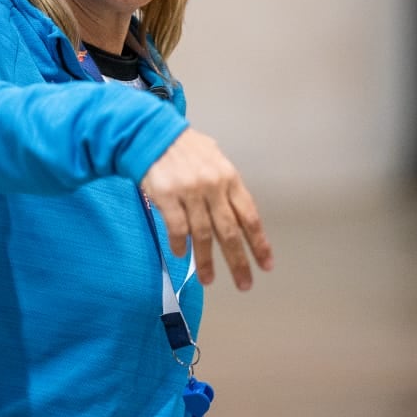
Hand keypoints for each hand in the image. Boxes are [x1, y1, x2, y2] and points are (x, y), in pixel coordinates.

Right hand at [140, 128, 272, 289]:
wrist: (151, 133)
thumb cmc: (183, 146)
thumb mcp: (214, 158)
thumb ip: (226, 184)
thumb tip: (237, 210)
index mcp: (229, 177)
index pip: (249, 217)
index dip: (259, 243)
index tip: (266, 264)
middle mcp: (213, 186)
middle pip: (229, 231)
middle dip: (238, 261)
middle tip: (244, 284)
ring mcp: (189, 192)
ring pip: (202, 234)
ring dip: (206, 261)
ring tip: (209, 279)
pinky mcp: (166, 196)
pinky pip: (177, 227)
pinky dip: (180, 244)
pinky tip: (181, 254)